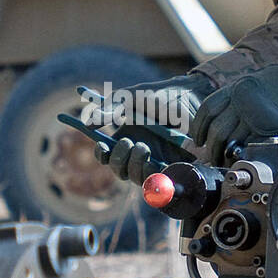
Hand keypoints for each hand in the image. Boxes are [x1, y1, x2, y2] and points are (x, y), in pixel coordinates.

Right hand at [90, 73, 213, 186]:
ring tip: (144, 147)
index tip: (101, 145)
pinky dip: (152, 175)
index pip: (108, 156)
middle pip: (120, 171)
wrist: (189, 96)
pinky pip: (158, 181)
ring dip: (135, 165)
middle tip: (128, 143)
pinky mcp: (173, 167)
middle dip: (119, 160)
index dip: (102, 155)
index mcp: (126, 138)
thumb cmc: (159, 96)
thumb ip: (110, 109)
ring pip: (136, 178)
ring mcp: (156, 161)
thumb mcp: (131, 98)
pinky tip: (155, 162)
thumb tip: (88, 122)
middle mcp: (139, 153)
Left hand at [189, 57, 277, 164]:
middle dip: (211, 148)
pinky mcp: (268, 129)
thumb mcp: (262, 83)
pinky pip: (249, 147)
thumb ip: (244, 99)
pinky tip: (245, 159)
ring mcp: (254, 115)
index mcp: (238, 88)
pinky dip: (244, 155)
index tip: (198, 139)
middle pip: (216, 130)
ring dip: (225, 155)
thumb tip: (230, 121)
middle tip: (212, 157)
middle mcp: (241, 100)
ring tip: (227, 162)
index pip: (208, 110)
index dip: (199, 127)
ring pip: (229, 141)